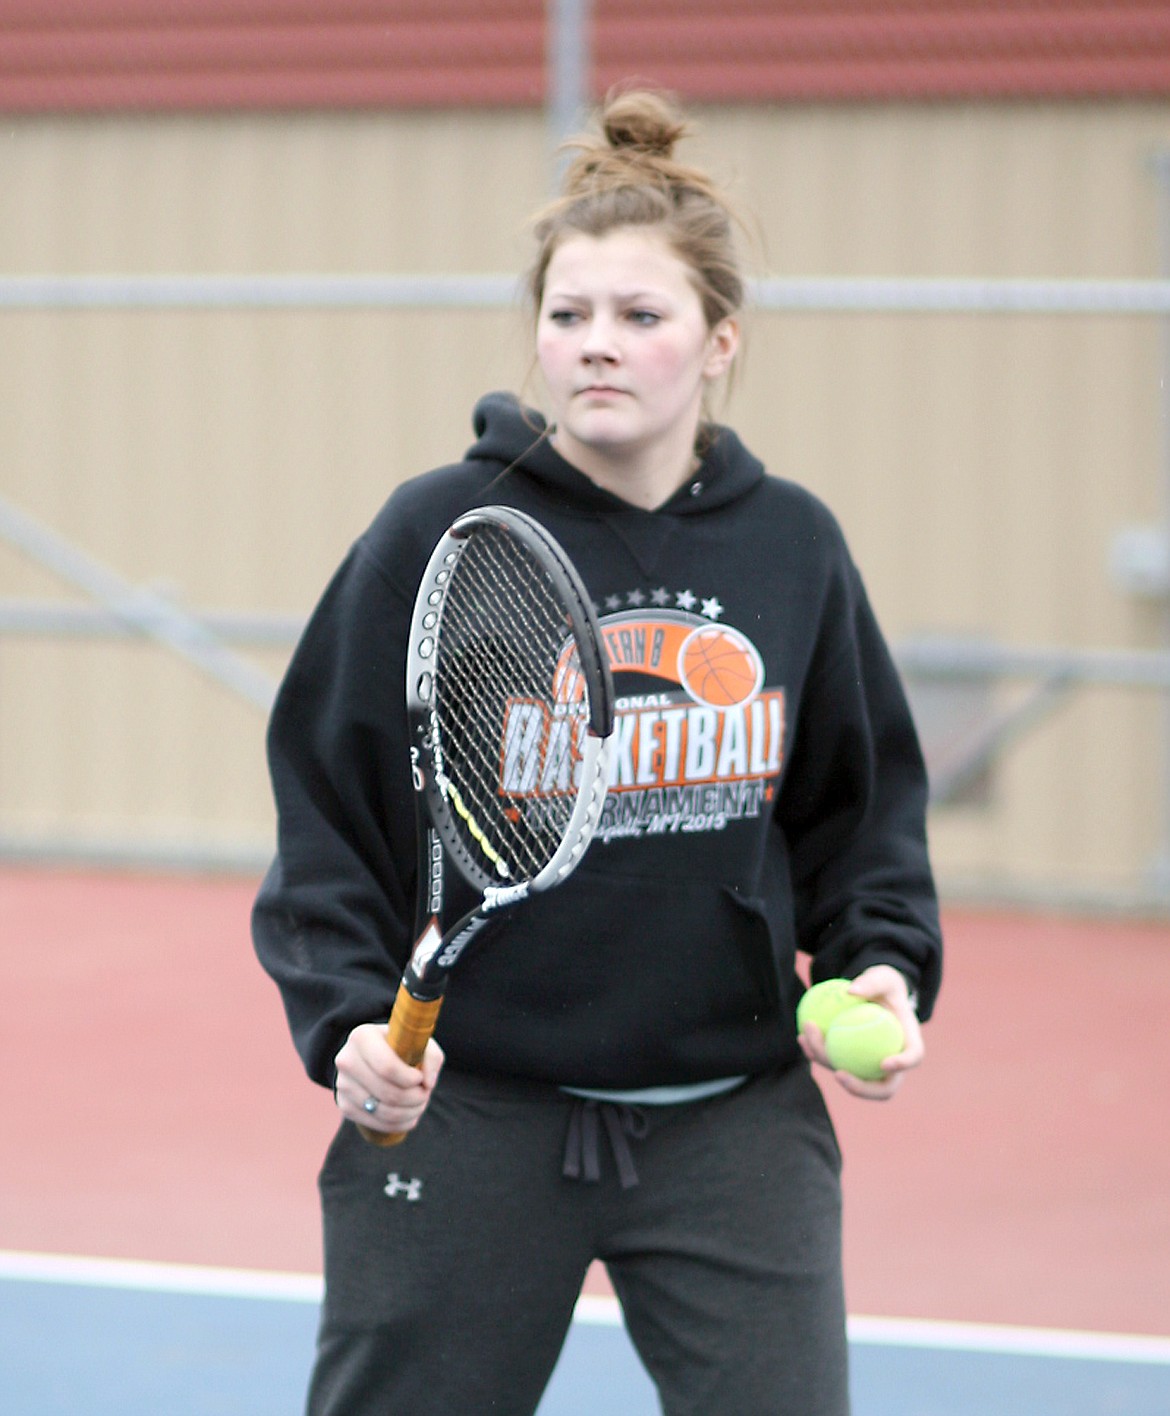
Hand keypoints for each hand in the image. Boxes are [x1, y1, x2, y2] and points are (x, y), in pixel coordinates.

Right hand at [333, 1023, 444, 1134]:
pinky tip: (408, 1114)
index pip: (388, 1068)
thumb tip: (428, 1083)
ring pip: (383, 1112)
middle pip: (387, 1093)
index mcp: (362, 1037)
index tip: (420, 1078)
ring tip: (419, 1103)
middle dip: (414, 1098)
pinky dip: (398, 1124)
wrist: (373, 1056)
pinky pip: (375, 1123)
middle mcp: (346, 1060)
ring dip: (410, 1112)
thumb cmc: (400, 1046)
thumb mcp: (419, 1041)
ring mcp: (342, 1084)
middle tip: (424, 1093)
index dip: (410, 1079)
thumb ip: (432, 1057)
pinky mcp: (344, 1105)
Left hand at [798, 964, 923, 1100]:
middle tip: (839, 1074)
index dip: (902, 1065)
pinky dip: (817, 1053)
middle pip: (883, 1088)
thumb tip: (851, 991)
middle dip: (861, 1088)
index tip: (884, 1063)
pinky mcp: (851, 1063)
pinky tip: (801, 1037)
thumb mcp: (882, 977)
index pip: (913, 1057)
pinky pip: (834, 1062)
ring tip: (808, 1039)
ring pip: (852, 1077)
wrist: (875, 995)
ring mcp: (871, 1067)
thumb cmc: (883, 986)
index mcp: (909, 1042)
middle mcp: (893, 1063)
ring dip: (827, 1063)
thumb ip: (872, 982)